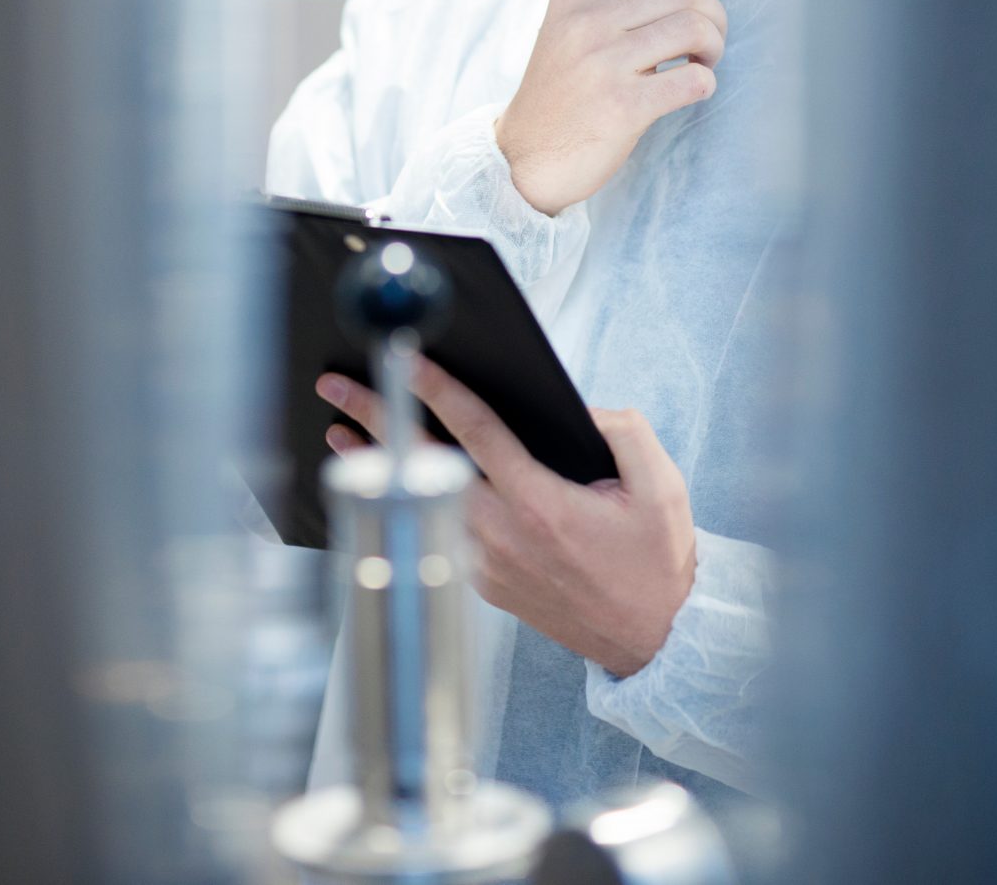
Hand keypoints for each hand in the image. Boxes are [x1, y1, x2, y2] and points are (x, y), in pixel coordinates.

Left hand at [318, 361, 696, 678]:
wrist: (655, 638)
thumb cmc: (655, 564)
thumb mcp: (660, 486)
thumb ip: (621, 431)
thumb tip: (579, 409)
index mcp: (540, 504)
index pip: (474, 431)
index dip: (435, 389)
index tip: (401, 357)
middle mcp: (503, 536)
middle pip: (424, 465)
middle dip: (376, 419)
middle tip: (336, 387)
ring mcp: (488, 565)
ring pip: (421, 501)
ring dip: (383, 464)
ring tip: (343, 431)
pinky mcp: (486, 585)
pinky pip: (440, 532)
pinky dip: (411, 502)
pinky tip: (396, 482)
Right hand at [494, 0, 727, 215]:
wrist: (529, 155)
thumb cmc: (564, 88)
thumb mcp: (570, 26)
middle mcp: (587, 20)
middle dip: (713, 15)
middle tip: (708, 39)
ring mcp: (603, 63)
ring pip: (695, 29)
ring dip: (714, 47)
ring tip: (702, 61)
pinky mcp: (624, 106)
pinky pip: (694, 79)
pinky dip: (706, 83)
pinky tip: (692, 88)